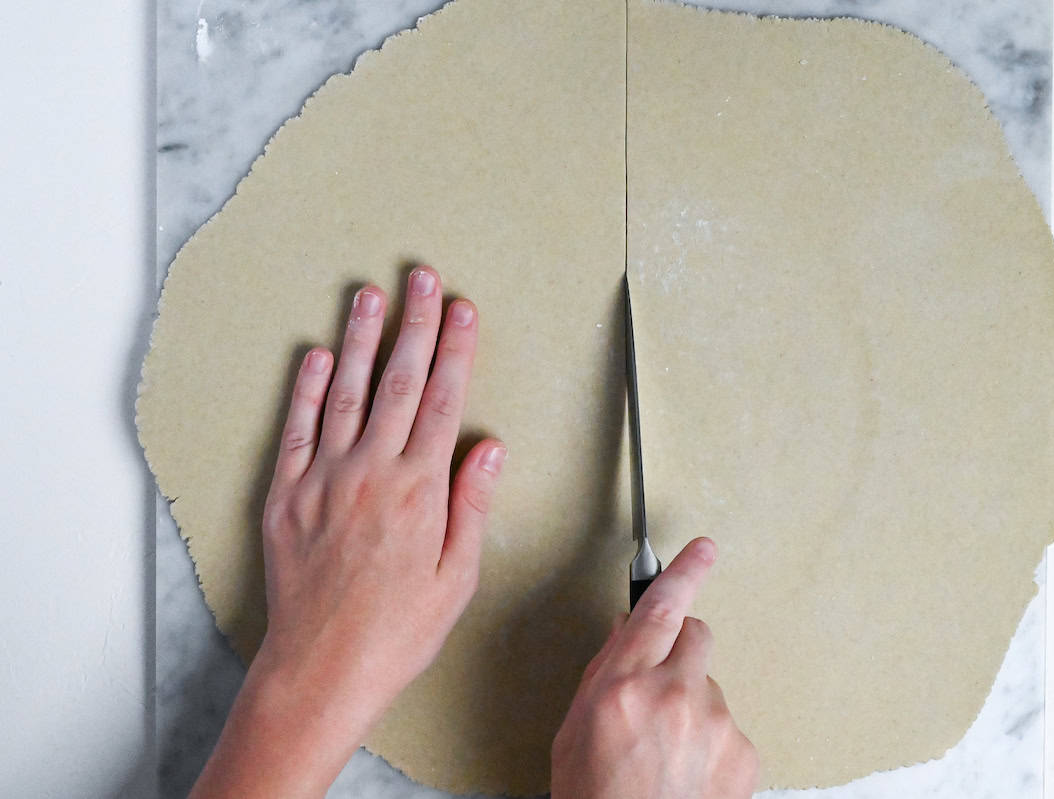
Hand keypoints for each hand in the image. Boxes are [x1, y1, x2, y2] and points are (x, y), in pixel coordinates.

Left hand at [190, 266, 505, 798]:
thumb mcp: (456, 576)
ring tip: (369, 295)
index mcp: (418, 489)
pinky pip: (298, 429)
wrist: (322, 668)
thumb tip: (488, 446)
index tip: (462, 309)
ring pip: (345, 392)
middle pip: (399, 381)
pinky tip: (317, 355)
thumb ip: (470, 504)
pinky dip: (306, 388)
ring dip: (360, 340)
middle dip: (414, 324)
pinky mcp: (286, 495)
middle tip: (421, 278)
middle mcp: (371, 471)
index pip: (443, 401)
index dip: (456, 349)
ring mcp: (324, 479)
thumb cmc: (396, 630)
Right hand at [550, 538, 757, 798]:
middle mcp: (675, 695)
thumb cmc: (596, 798)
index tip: (703, 549)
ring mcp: (715, 723)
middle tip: (661, 682)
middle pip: (697, 636)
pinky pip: (728, 725)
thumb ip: (604, 674)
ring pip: (709, 686)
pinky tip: (687, 769)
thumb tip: (627, 632)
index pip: (661, 609)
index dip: (685, 571)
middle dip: (681, 648)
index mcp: (625, 685)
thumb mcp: (575, 730)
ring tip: (667, 750)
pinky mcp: (743, 751)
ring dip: (692, 703)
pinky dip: (711, 739)